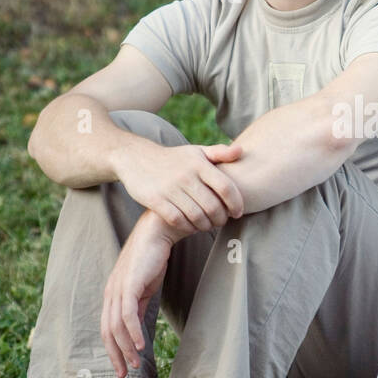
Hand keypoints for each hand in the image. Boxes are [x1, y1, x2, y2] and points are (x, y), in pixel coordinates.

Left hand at [101, 214, 173, 377]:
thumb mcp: (144, 286)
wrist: (158, 232)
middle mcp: (111, 294)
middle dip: (116, 355)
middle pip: (108, 332)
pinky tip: (142, 345)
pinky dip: (134, 333)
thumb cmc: (153, 257)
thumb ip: (138, 305)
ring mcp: (118, 289)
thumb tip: (137, 326)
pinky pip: (128, 315)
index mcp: (113, 295)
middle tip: (126, 373)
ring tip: (137, 362)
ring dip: (127, 348)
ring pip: (117, 327)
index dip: (114, 350)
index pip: (108, 328)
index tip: (124, 367)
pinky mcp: (130, 285)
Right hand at [112, 138, 244, 233]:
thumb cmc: (173, 158)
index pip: (226, 187)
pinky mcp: (156, 200)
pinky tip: (191, 227)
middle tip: (222, 221)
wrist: (136, 158)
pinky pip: (177, 220)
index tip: (238, 212)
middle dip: (221, 218)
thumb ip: (219, 153)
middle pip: (212, 206)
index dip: (236, 203)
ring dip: (206, 225)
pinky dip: (188, 227)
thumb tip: (241, 151)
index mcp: (199, 164)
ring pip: (196, 216)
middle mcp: (186, 176)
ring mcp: (170, 188)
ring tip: (208, 225)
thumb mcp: (195, 151)